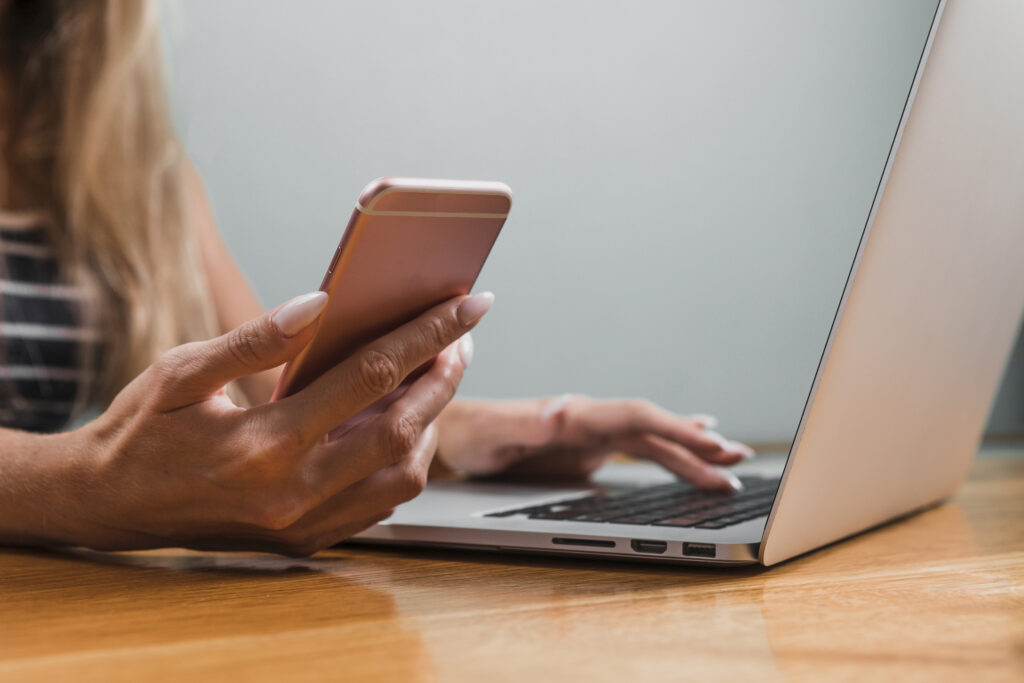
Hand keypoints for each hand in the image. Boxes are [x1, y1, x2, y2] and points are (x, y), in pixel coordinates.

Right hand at [39, 291, 493, 554]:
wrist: (107, 505)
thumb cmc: (142, 430)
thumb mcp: (182, 371)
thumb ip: (255, 340)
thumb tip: (321, 303)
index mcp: (264, 443)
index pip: (370, 376)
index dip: (425, 335)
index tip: (467, 306)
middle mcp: (293, 491)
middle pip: (402, 429)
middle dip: (444, 377)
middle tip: (463, 337)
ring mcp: (303, 523)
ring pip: (403, 476)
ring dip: (432, 423)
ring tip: (436, 376)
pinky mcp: (306, 539)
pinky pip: (380, 503)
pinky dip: (405, 461)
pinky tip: (403, 423)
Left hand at [436, 395, 753, 491]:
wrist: (457, 433)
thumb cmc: (471, 434)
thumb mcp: (494, 434)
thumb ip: (528, 424)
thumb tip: (563, 411)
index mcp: (576, 414)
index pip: (636, 417)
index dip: (674, 428)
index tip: (710, 440)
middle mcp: (590, 419)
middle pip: (654, 428)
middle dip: (696, 444)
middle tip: (737, 460)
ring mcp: (592, 433)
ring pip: (651, 440)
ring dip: (689, 452)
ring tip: (729, 463)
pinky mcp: (588, 448)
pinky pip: (637, 449)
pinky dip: (669, 452)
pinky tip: (690, 452)